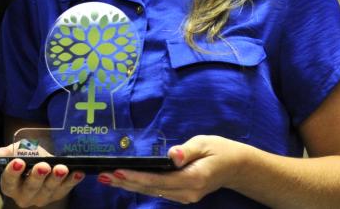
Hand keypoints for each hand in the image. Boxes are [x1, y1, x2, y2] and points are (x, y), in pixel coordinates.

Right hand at [0, 144, 83, 207]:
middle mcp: (25, 195)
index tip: (18, 162)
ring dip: (56, 179)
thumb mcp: (13, 151)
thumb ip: (4, 154)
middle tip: (43, 166)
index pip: (9, 181)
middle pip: (30, 188)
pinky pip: (66, 189)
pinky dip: (72, 181)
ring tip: (61, 168)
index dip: (13, 172)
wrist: (39, 159)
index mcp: (10, 185)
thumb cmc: (24, 156)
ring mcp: (42, 197)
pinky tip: (77, 172)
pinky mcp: (57, 194)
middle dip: (38, 177)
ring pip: (49, 190)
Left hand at [97, 135, 247, 203]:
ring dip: (129, 185)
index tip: (118, 171)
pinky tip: (125, 181)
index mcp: (193, 178)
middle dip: (126, 182)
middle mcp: (188, 191)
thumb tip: (173, 155)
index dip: (137, 176)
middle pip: (151, 188)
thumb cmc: (220, 150)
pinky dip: (140, 186)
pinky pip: (157, 191)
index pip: (159, 179)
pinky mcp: (182, 195)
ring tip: (107, 178)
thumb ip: (187, 150)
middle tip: (103, 175)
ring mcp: (185, 196)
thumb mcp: (205, 143)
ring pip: (152, 192)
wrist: (236, 167)